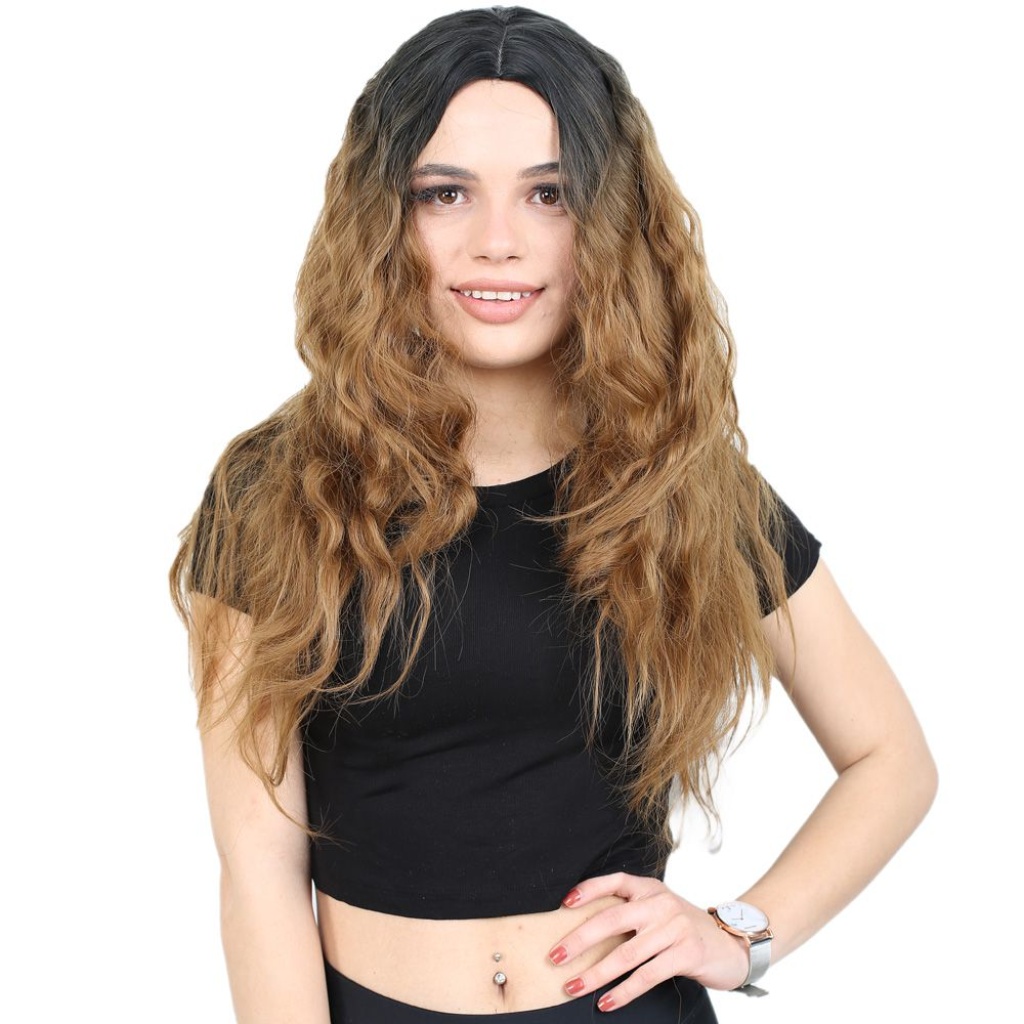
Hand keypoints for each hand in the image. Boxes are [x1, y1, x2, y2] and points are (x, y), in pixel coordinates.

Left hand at [547, 873, 748, 1011]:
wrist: (732, 945)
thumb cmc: (684, 930)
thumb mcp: (660, 912)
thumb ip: (632, 914)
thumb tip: (585, 932)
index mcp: (650, 889)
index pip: (615, 881)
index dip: (589, 890)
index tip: (564, 904)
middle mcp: (661, 903)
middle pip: (612, 919)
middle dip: (579, 939)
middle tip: (555, 956)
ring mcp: (675, 927)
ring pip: (626, 953)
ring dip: (595, 973)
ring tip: (573, 986)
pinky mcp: (687, 953)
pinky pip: (647, 975)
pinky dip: (624, 991)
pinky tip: (607, 1002)